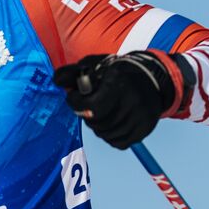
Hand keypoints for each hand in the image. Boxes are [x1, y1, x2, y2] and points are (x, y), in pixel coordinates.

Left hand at [53, 50, 192, 148]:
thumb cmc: (117, 72)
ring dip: (97, 127)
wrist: (152, 78)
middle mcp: (133, 101)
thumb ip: (73, 73)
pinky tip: (111, 122)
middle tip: (88, 106)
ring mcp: (141, 117)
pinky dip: (110, 136)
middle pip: (97, 123)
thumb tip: (56, 80)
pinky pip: (118, 143)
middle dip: (86, 115)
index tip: (73, 98)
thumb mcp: (95, 65)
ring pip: (106, 135)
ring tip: (100, 113)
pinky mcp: (145, 129)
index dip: (76, 104)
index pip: (91, 107)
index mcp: (119, 83)